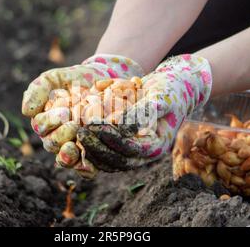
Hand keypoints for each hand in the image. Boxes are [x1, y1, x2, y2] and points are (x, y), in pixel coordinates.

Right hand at [22, 54, 143, 176]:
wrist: (100, 82)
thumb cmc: (72, 81)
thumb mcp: (53, 79)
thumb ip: (37, 90)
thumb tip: (27, 112)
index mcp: (44, 122)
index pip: (41, 127)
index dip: (51, 121)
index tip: (65, 111)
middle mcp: (56, 138)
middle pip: (52, 145)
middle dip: (61, 136)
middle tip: (74, 124)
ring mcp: (73, 147)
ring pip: (66, 159)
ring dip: (69, 156)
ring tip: (76, 146)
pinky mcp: (90, 153)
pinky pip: (84, 168)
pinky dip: (85, 169)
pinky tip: (90, 164)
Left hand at [77, 54, 212, 171]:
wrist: (173, 89)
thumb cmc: (169, 90)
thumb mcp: (159, 97)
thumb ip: (141, 111)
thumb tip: (119, 124)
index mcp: (157, 146)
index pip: (130, 148)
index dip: (110, 138)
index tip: (92, 126)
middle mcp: (146, 154)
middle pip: (117, 159)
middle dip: (97, 147)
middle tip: (79, 132)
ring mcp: (135, 154)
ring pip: (109, 161)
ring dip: (92, 151)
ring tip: (76, 135)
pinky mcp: (125, 148)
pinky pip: (106, 155)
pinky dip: (93, 149)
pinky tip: (79, 137)